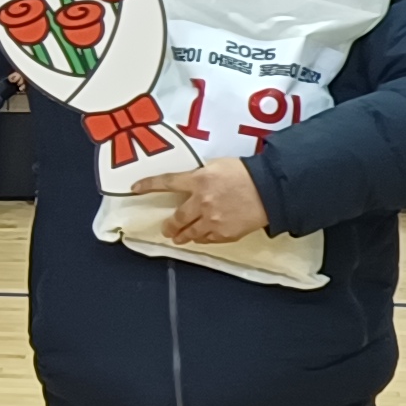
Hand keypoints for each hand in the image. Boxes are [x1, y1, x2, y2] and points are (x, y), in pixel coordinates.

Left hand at [154, 160, 270, 246]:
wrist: (270, 190)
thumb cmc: (246, 172)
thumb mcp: (219, 165)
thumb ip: (202, 175)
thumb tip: (192, 182)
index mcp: (198, 180)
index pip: (167, 182)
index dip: (148, 186)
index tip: (134, 189)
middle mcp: (201, 202)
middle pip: (177, 218)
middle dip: (169, 226)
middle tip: (165, 229)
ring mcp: (212, 220)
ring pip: (190, 233)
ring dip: (182, 236)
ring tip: (179, 238)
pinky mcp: (224, 234)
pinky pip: (207, 240)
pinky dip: (202, 239)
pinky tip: (201, 238)